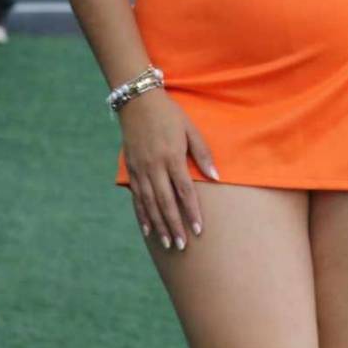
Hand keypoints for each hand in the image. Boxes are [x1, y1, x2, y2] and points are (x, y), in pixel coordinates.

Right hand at [120, 89, 218, 252]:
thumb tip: (216, 176)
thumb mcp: (190, 129)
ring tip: (169, 244)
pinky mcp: (131, 170)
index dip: (192, 212)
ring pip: (150, 204)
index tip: (199, 230)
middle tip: (183, 246)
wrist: (138, 101)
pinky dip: (142, 216)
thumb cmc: (169, 114)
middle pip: (166, 202)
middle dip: (175, 226)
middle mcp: (155, 166)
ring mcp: (141, 170)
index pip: (184, 191)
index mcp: (172, 156)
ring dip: (160, 226)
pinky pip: (137, 198)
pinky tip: (148, 231)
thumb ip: (202, 153)